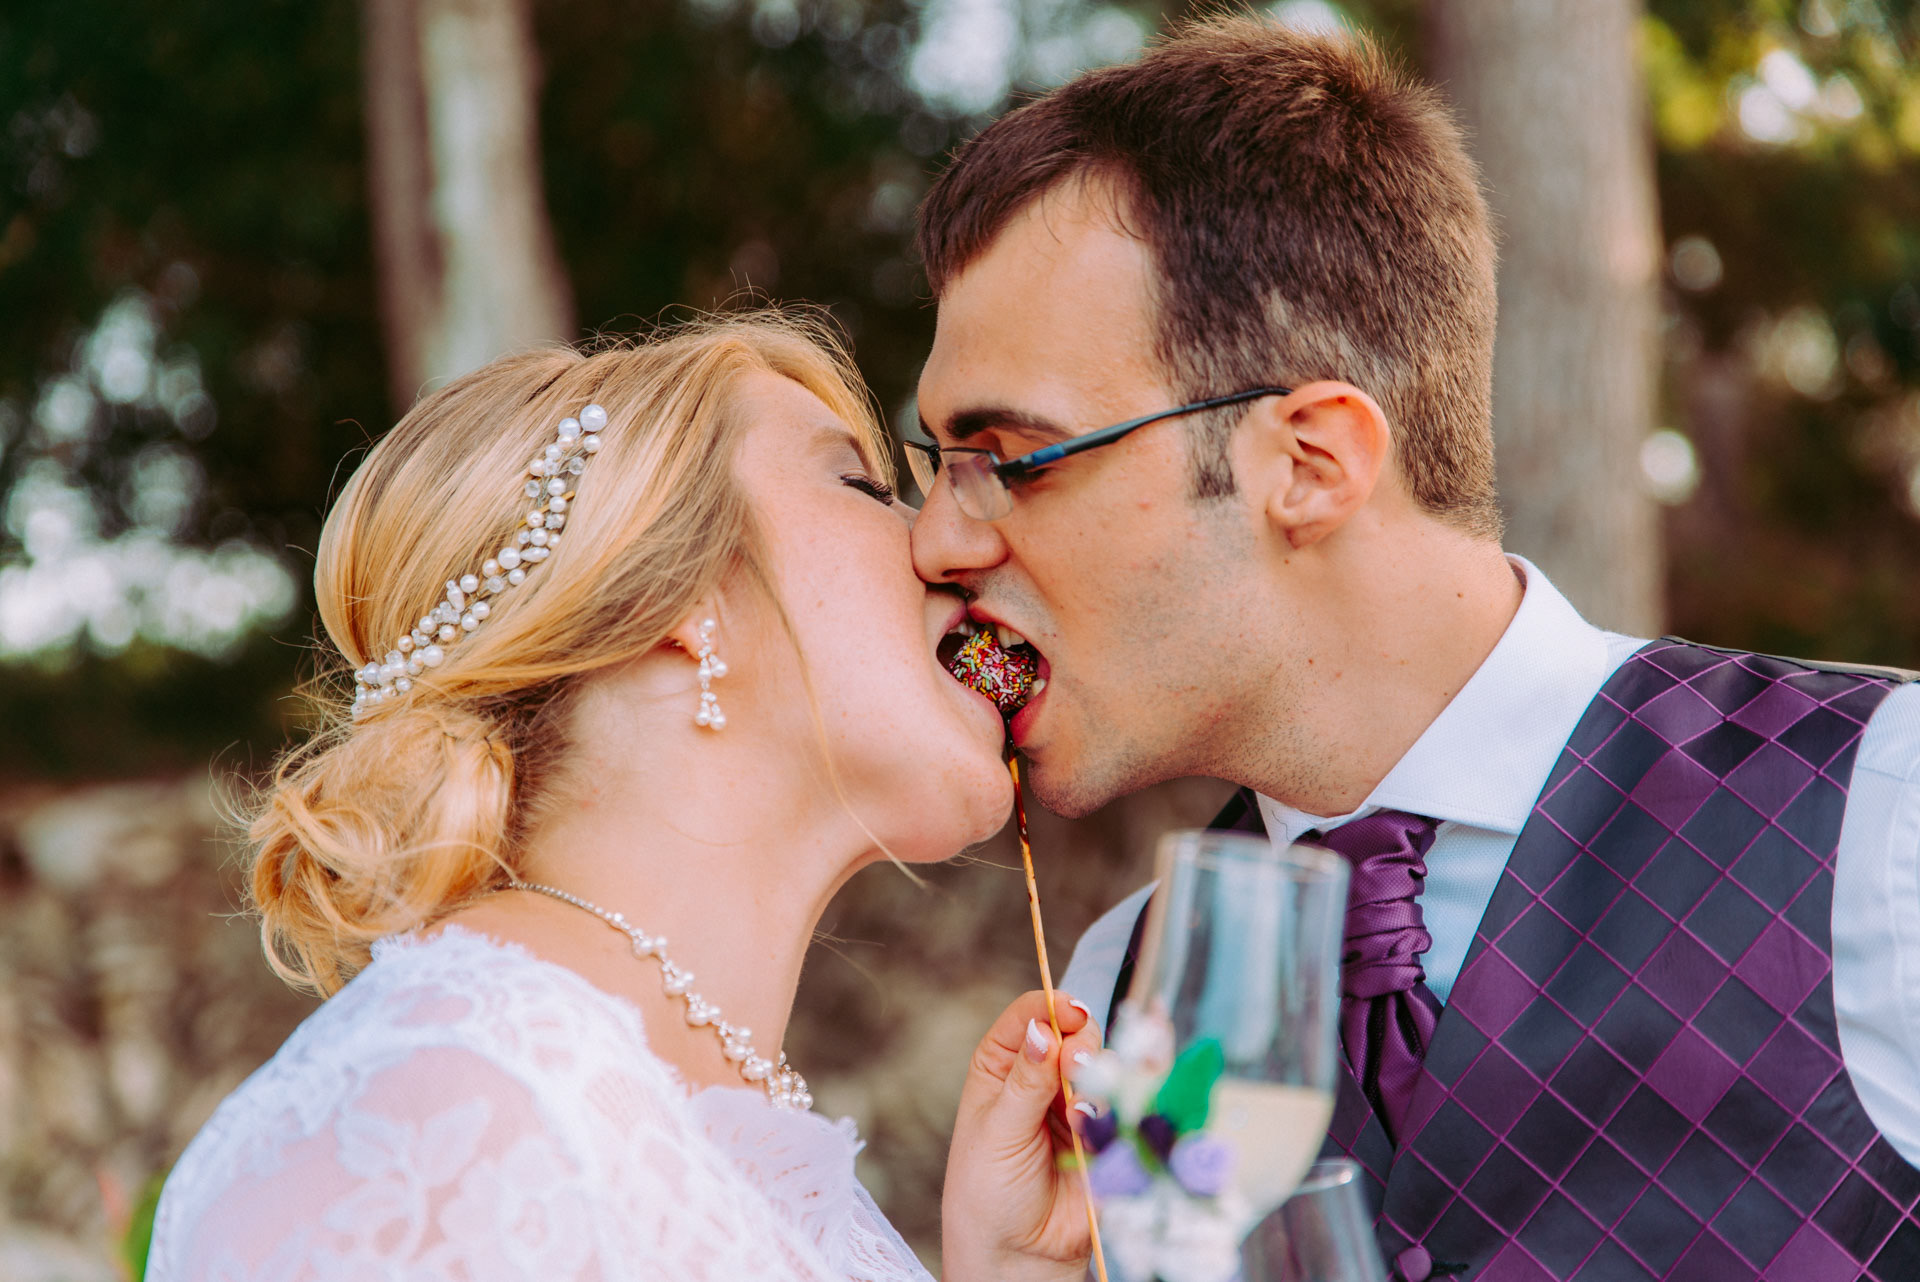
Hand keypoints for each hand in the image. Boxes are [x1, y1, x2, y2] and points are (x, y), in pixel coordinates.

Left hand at [942, 990, 1104, 1281]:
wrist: (1019, 1255)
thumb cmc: (989, 1193)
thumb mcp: (998, 1133)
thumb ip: (1026, 1081)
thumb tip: (1042, 1029)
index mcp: (1003, 1066)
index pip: (1030, 1015)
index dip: (1052, 1006)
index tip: (1070, 1012)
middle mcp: (1044, 1077)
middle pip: (1077, 1033)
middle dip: (1083, 1044)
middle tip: (1077, 1067)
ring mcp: (1080, 1104)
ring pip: (1108, 1066)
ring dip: (1104, 1077)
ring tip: (1086, 1107)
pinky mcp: (1110, 1133)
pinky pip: (1132, 1103)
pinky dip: (1134, 1099)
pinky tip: (1124, 1107)